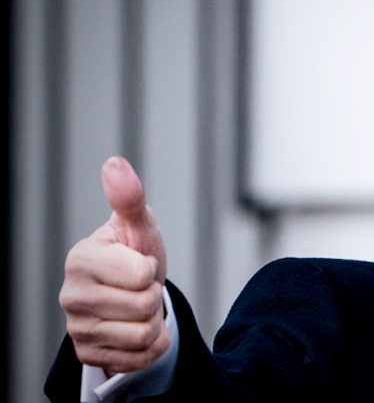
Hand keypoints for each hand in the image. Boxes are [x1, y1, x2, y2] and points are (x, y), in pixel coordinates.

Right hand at [59, 156, 169, 375]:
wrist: (131, 292)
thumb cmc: (134, 252)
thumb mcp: (138, 226)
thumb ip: (129, 198)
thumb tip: (114, 163)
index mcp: (81, 258)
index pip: (142, 274)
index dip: (152, 270)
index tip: (140, 264)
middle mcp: (71, 295)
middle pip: (145, 306)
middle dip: (154, 296)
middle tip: (141, 287)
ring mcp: (76, 328)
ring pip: (143, 334)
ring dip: (153, 321)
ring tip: (138, 306)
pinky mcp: (88, 355)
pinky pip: (138, 359)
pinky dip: (150, 346)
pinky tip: (137, 330)